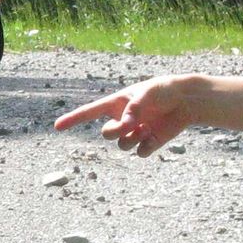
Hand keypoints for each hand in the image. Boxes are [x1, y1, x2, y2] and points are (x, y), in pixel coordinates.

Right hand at [54, 77, 192, 156]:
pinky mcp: (148, 143)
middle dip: (114, 132)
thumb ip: (133, 108)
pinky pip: (139, 153)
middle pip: (106, 134)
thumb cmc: (164, 90)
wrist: (186, 100)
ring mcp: (134, 133)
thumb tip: (125, 126)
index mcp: (116, 104)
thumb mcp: (147, 93)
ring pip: (122, 145)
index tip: (57, 126)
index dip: (73, 119)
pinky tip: (154, 136)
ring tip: (147, 128)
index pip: (90, 112)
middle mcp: (122, 119)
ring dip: (132, 138)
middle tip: (127, 126)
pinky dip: (144, 146)